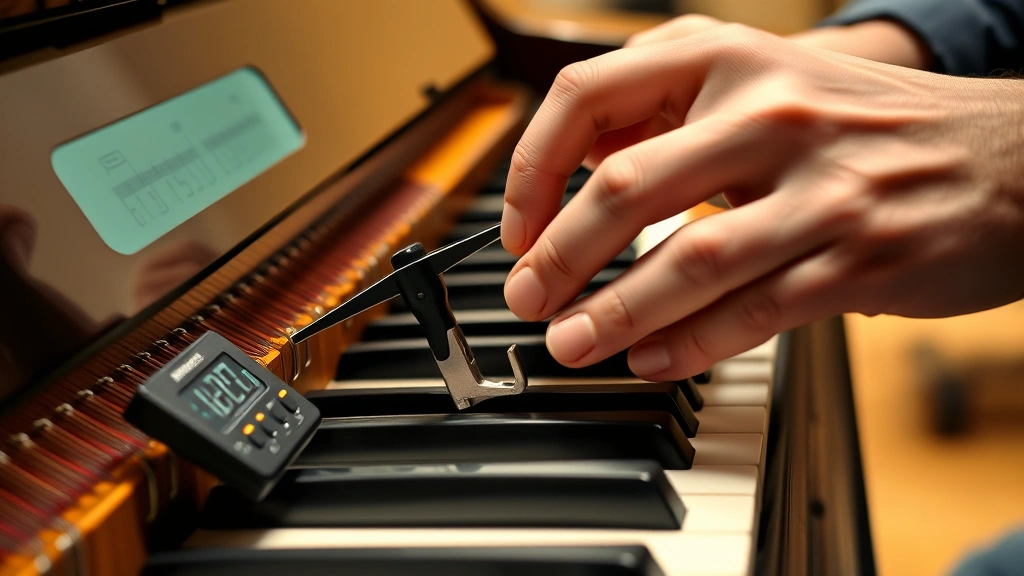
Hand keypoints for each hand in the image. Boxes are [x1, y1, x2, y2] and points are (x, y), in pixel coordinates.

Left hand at [500, 24, 1023, 380]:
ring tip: (572, 343)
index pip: (589, 96)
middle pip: (624, 186)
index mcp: (730, 56)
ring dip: (613, 313)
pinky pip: (754, 311)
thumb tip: (572, 164)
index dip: (533, 168)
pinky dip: (690, 343)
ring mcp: (821, 188)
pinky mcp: (861, 258)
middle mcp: (772, 112)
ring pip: (688, 260)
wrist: (1006, 154)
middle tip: (528, 298)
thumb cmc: (866, 125)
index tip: (520, 224)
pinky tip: (653, 359)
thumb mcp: (766, 78)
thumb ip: (673, 111)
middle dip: (557, 256)